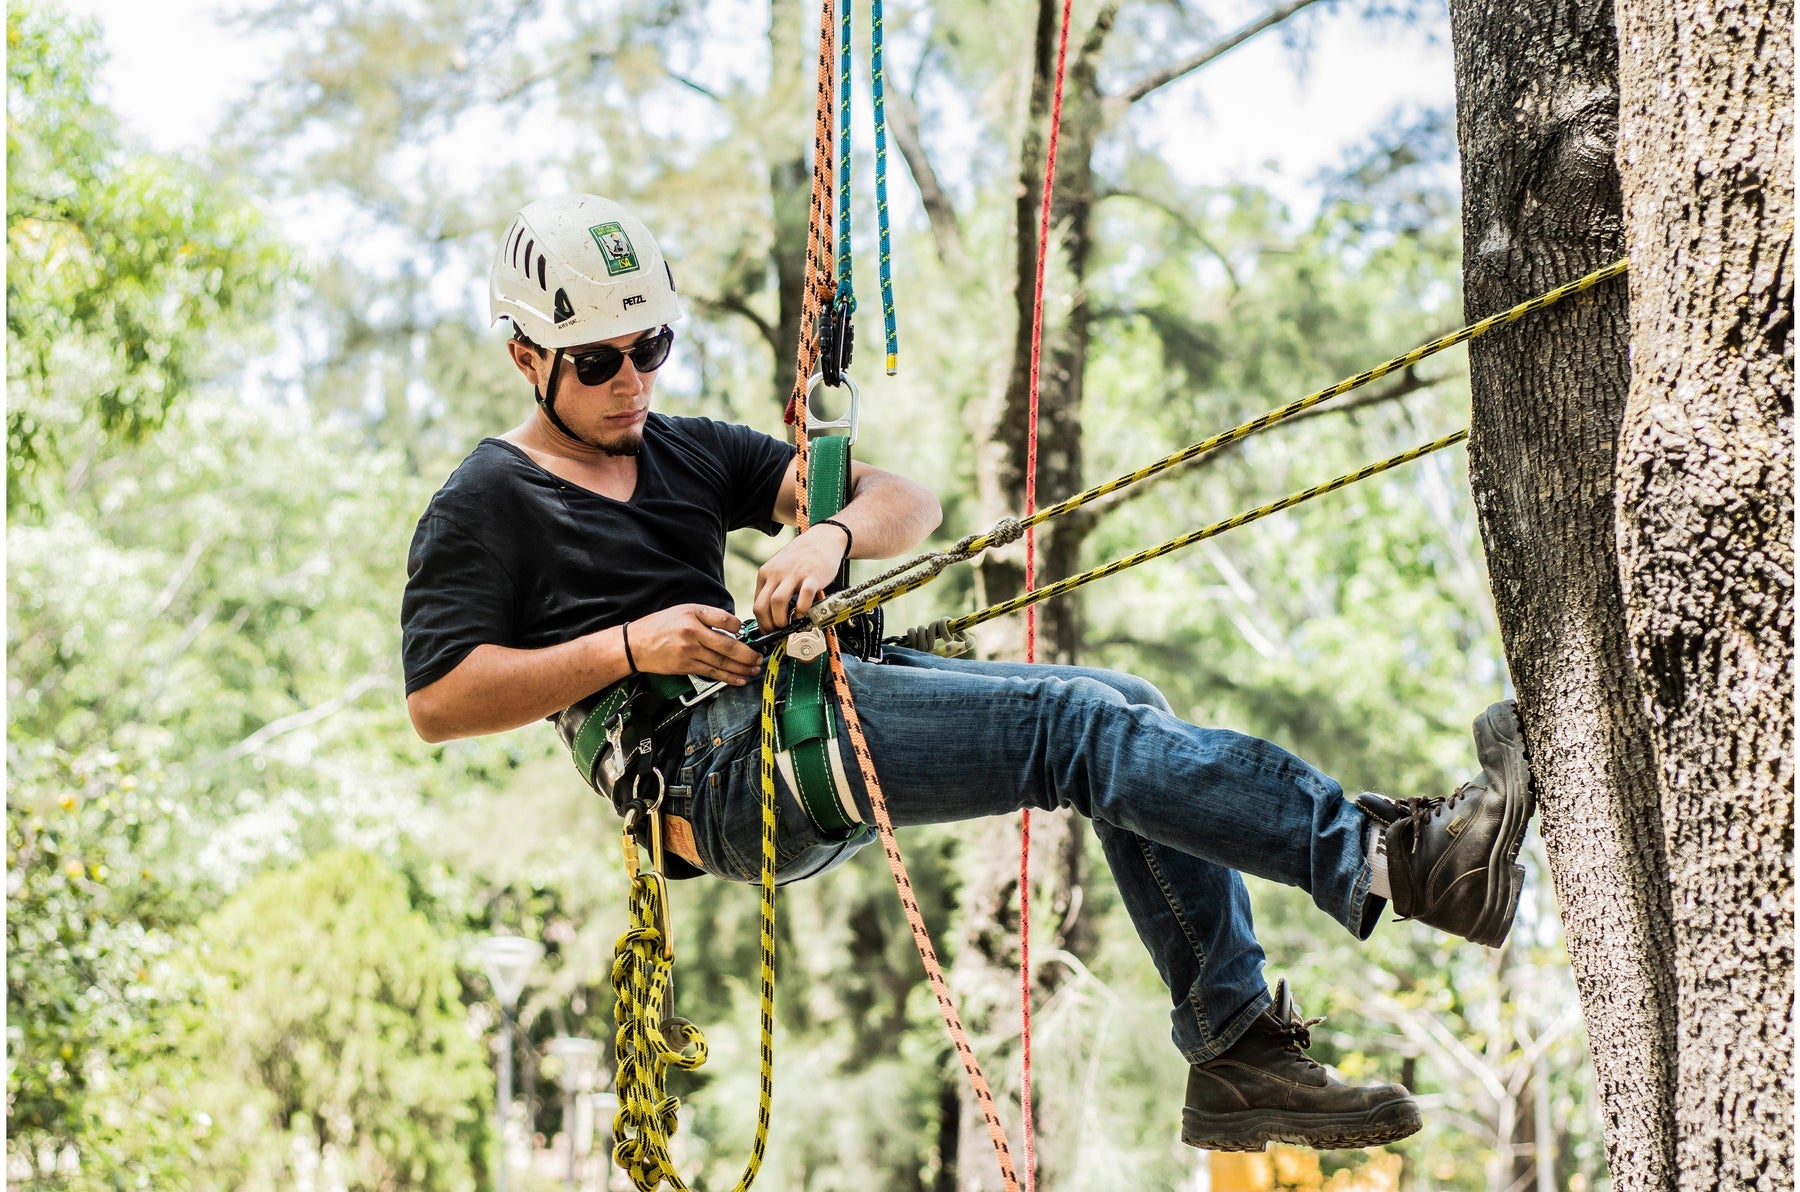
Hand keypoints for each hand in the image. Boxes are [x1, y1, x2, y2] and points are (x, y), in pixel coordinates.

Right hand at [624, 604, 761, 684]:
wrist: (635, 644)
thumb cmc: (659, 626)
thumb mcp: (683, 611)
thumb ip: (707, 617)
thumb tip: (732, 627)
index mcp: (694, 614)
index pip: (726, 620)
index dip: (740, 627)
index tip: (747, 634)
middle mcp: (693, 632)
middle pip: (729, 646)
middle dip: (748, 655)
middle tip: (759, 658)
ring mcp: (690, 652)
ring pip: (723, 662)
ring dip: (742, 668)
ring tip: (754, 670)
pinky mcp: (686, 666)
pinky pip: (712, 673)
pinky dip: (728, 678)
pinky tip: (739, 679)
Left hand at [754, 523, 850, 628]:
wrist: (823, 538)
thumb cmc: (802, 556)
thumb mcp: (780, 568)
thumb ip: (775, 587)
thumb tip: (772, 614)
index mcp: (766, 573)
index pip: (757, 604)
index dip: (762, 622)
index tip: (769, 631)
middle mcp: (776, 573)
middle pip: (762, 606)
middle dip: (768, 625)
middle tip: (777, 632)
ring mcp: (794, 574)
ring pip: (777, 602)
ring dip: (781, 620)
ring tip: (788, 626)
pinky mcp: (812, 576)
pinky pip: (804, 597)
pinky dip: (802, 610)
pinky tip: (804, 613)